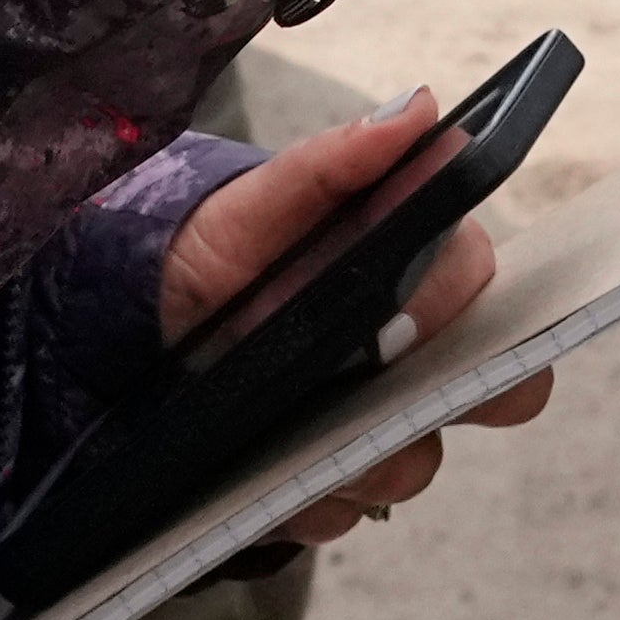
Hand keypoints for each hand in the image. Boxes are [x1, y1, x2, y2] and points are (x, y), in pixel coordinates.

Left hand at [158, 82, 555, 550]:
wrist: (123, 332)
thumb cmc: (208, 253)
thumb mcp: (253, 206)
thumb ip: (334, 164)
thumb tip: (422, 109)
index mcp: (410, 271)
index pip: (487, 285)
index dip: (459, 305)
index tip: (402, 323)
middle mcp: (409, 351)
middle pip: (496, 387)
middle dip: (468, 399)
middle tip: (395, 402)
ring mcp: (371, 421)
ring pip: (417, 459)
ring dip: (372, 458)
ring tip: (305, 442)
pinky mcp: (326, 481)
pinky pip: (347, 510)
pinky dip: (313, 499)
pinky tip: (269, 476)